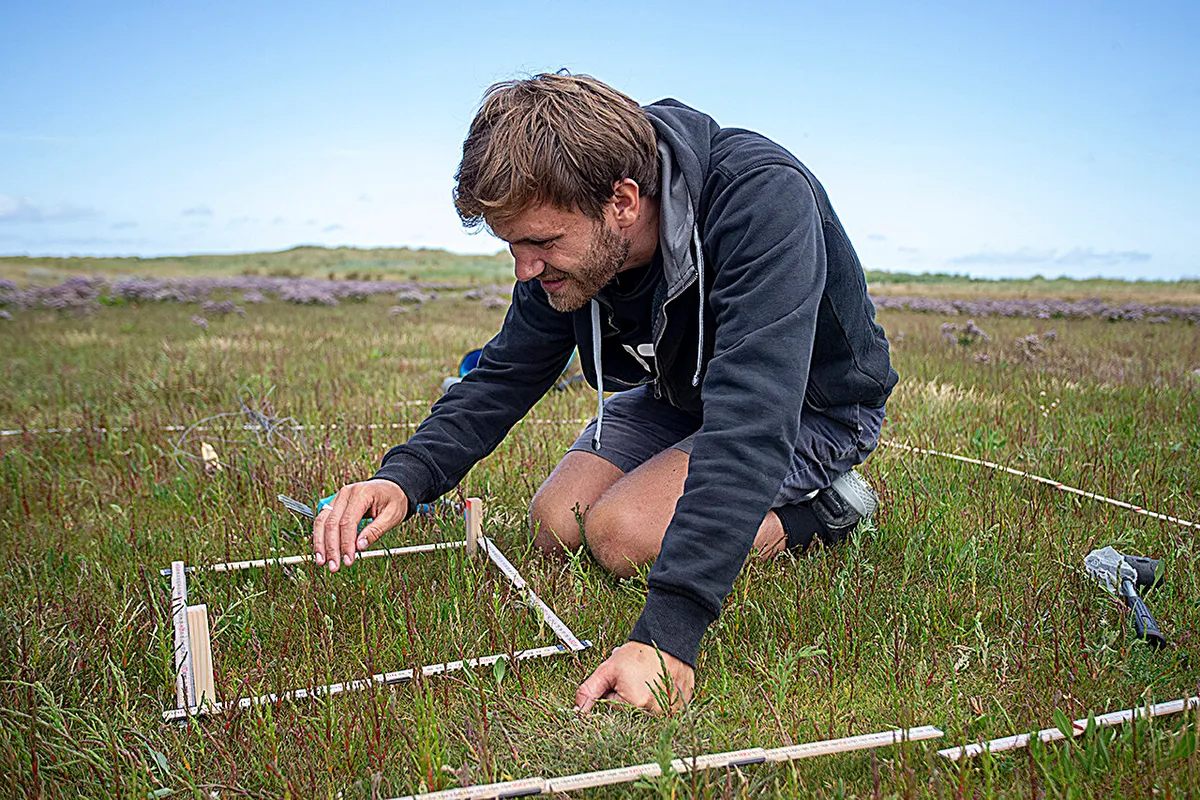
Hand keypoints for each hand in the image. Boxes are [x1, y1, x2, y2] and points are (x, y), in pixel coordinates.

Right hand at [312, 479, 407, 571]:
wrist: (391, 488)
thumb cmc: (394, 500)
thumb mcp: (392, 516)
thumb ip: (375, 531)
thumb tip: (359, 547)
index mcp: (362, 494)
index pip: (348, 522)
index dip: (346, 544)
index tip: (348, 561)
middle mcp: (346, 493)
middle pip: (332, 523)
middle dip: (331, 548)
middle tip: (334, 567)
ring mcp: (338, 498)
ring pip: (322, 522)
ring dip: (321, 544)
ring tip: (322, 562)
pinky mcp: (334, 504)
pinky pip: (323, 520)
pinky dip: (320, 536)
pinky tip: (321, 551)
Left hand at [574, 642, 694, 714]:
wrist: (670, 642)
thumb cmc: (639, 654)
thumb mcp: (608, 669)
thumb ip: (589, 691)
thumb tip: (577, 713)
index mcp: (634, 705)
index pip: (611, 709)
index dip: (612, 693)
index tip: (621, 681)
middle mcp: (654, 714)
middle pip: (628, 714)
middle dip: (626, 699)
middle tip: (633, 679)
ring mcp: (669, 713)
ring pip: (644, 714)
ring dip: (641, 700)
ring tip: (645, 681)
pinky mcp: (679, 709)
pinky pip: (662, 712)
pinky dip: (658, 701)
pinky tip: (658, 685)